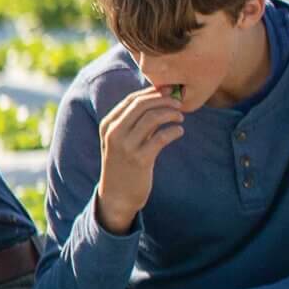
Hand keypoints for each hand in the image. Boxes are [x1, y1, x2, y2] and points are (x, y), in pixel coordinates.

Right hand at [93, 85, 184, 234]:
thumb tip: (158, 101)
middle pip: (142, 105)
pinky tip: (179, 132)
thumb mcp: (121, 140)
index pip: (132, 99)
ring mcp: (126, 146)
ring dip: (171, 114)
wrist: (116, 195)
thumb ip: (134, 122)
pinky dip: (174, 131)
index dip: (152, 93)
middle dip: (164, 100)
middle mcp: (114, 132)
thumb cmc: (122, 164)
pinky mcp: (140, 159)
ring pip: (152, 117)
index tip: (169, 94)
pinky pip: (161, 137)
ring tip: (180, 118)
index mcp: (108, 124)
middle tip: (179, 103)